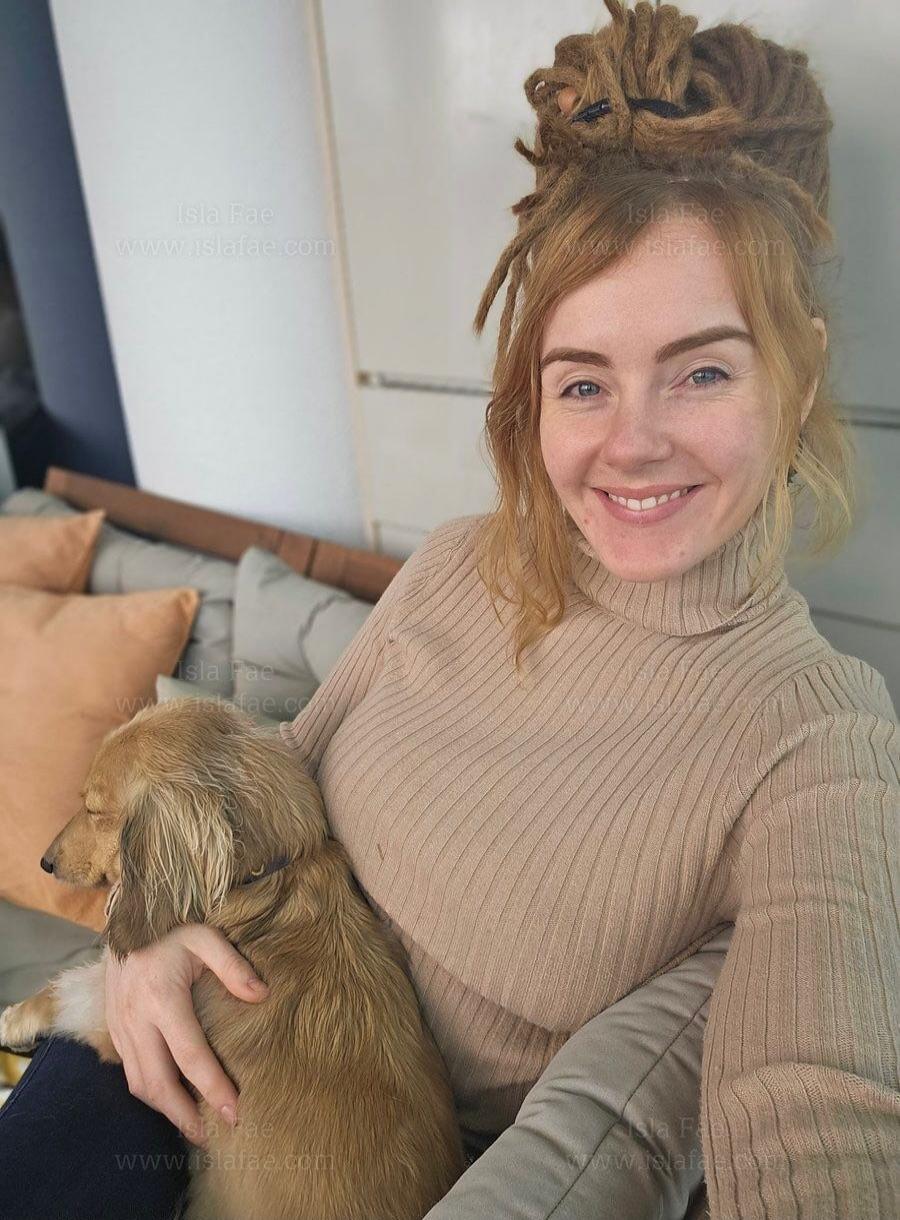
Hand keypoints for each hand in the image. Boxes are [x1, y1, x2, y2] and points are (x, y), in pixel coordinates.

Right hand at [105, 923, 268, 1146]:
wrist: (127, 918)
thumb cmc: (172, 928)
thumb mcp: (206, 937)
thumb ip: (233, 966)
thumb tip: (262, 996)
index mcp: (162, 998)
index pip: (190, 1055)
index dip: (212, 1087)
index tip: (234, 1112)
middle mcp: (136, 1019)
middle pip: (158, 1083)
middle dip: (185, 1115)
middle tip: (213, 1134)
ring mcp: (120, 1027)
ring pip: (140, 1084)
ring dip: (166, 1109)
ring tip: (195, 1124)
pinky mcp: (114, 1029)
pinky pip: (131, 1072)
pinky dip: (152, 1091)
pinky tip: (173, 1097)